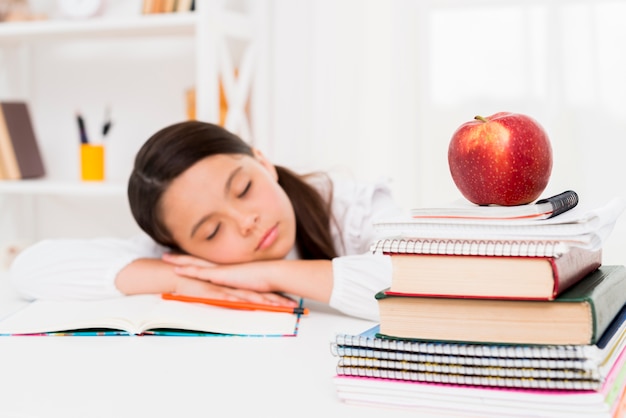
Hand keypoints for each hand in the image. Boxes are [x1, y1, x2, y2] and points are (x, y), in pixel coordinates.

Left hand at [163, 253, 295, 306]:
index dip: (194, 260)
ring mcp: (220, 270)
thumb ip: (242, 289)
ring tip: (165, 258)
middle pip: (197, 261)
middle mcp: (221, 268)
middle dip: (181, 257)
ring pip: (195, 264)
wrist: (272, 274)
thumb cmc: (265, 280)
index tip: (182, 258)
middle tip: (166, 254)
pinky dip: (189, 270)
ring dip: (180, 261)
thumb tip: (240, 293)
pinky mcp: (222, 275)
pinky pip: (201, 272)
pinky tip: (177, 269)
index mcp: (227, 269)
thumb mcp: (250, 286)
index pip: (206, 264)